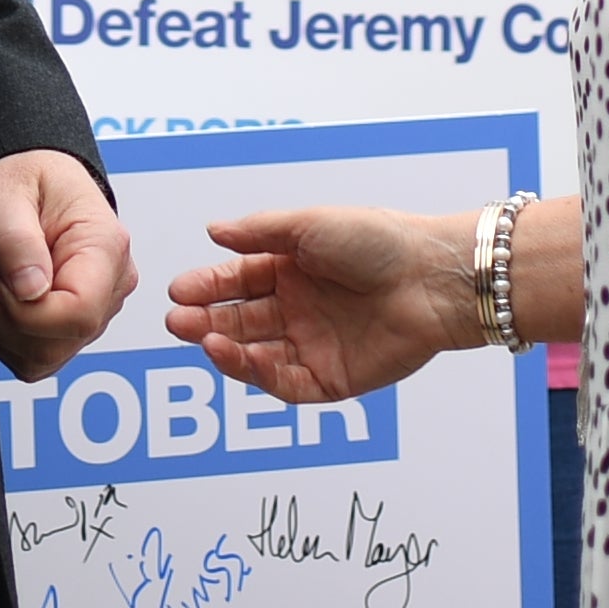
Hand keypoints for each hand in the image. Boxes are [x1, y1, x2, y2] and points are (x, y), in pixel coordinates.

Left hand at [0, 149, 134, 377]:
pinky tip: (8, 301)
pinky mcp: (76, 330)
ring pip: (47, 358)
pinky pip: (39, 361)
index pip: (80, 312)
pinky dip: (10, 340)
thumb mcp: (5, 193)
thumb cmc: (23, 180)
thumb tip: (31, 290)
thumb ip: (16, 238)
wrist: (29, 183)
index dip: (26, 310)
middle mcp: (112, 283)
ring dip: (6, 330)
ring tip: (3, 282)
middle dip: (9, 319)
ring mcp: (98, 311)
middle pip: (63, 341)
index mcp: (105, 245)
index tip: (0, 279)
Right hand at [167, 204, 475, 402]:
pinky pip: (286, 383)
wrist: (431, 279)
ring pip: (257, 354)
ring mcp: (315, 345)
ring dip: (225, 347)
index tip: (178, 289)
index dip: (207, 286)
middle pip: (241, 320)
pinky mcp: (332, 379)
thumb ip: (260, 232)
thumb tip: (213, 231)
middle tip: (177, 320)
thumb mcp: (311, 225)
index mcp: (294, 270)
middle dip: (206, 320)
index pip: (239, 282)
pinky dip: (257, 373)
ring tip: (201, 337)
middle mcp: (301, 309)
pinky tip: (235, 355)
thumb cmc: (379, 241)